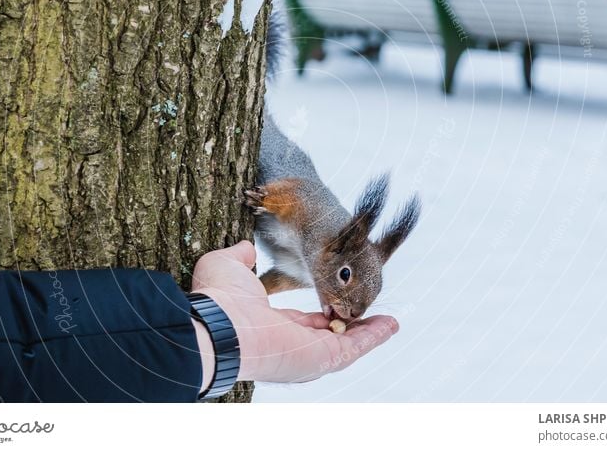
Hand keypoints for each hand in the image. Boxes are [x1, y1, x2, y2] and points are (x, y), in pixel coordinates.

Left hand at [190, 241, 398, 382]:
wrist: (217, 322)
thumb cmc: (218, 299)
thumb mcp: (229, 266)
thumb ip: (240, 257)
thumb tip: (245, 248)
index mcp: (272, 327)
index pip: (306, 323)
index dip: (325, 310)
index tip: (338, 299)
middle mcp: (291, 345)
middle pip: (330, 337)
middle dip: (353, 326)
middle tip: (371, 315)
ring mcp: (307, 355)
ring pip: (347, 345)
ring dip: (369, 333)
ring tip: (389, 322)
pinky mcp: (322, 358)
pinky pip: (354, 348)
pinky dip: (374, 337)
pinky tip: (390, 325)